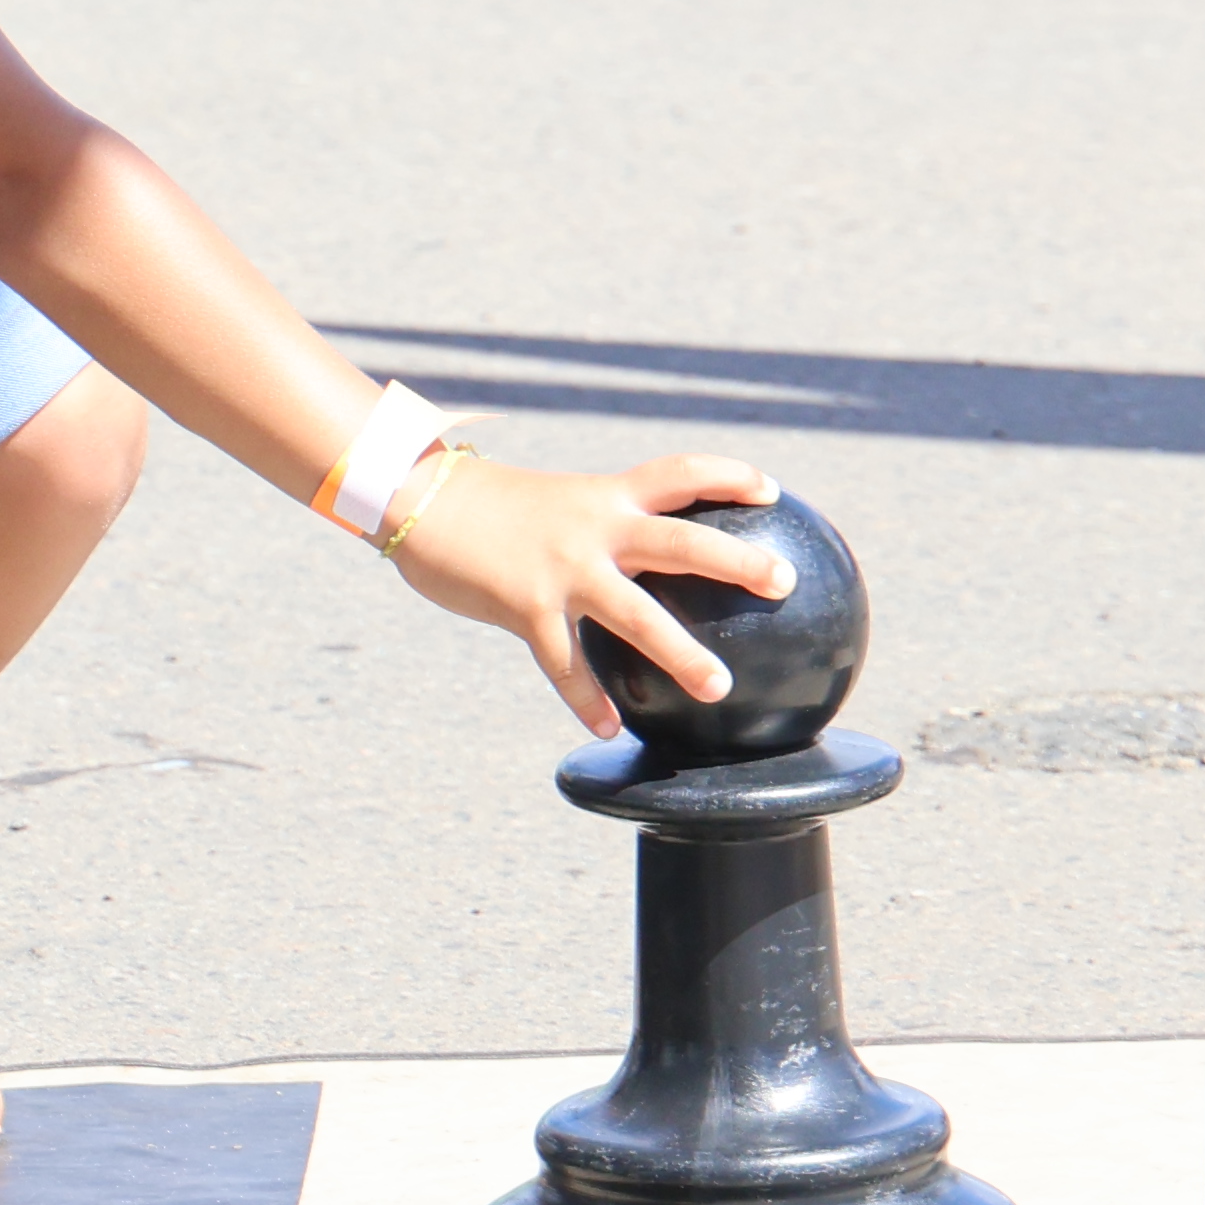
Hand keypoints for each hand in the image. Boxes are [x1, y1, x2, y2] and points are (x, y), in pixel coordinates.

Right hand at [382, 452, 790, 735]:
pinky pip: (566, 664)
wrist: (420, 500)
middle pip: (682, 539)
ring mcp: (561, 569)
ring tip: (721, 688)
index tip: (772, 490)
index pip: (680, 473)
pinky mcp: (525, 607)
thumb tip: (642, 554)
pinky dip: (590, 701)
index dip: (729, 476)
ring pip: (638, 615)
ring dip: (682, 654)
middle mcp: (594, 528)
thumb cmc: (491, 508)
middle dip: (738, 559)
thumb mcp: (558, 504)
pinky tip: (612, 730)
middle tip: (784, 579)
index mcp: (605, 497)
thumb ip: (601, 527)